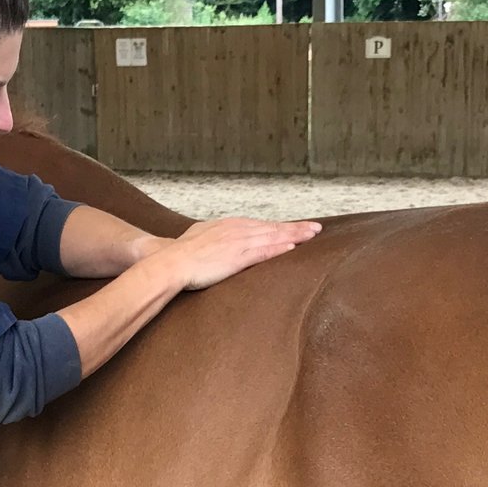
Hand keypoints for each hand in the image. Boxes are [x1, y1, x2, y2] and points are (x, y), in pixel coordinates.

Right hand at [164, 217, 321, 291]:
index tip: (295, 227)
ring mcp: (238, 242)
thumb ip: (212, 237)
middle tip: (315, 228)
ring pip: (272, 237)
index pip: (261, 225)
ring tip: (312, 235)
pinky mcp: (237, 257)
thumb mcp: (198, 237)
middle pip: (272, 228)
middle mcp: (236, 230)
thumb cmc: (180, 253)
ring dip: (294, 236)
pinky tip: (293, 247)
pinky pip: (263, 251)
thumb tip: (215, 240)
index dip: (279, 227)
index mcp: (228, 226)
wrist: (171, 261)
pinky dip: (279, 248)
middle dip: (295, 228)